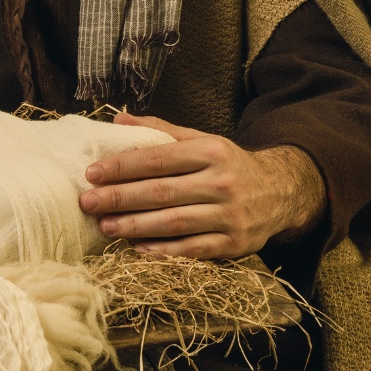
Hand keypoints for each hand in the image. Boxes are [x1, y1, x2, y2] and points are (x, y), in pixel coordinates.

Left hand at [78, 113, 326, 258]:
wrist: (282, 192)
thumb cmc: (230, 164)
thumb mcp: (202, 140)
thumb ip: (161, 131)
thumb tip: (119, 120)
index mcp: (211, 151)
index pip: (157, 159)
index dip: (122, 167)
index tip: (92, 174)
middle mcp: (223, 182)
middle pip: (161, 193)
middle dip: (120, 198)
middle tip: (88, 203)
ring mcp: (231, 215)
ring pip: (174, 223)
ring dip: (135, 226)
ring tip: (106, 226)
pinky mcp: (235, 244)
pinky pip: (193, 249)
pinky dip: (163, 251)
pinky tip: (136, 248)